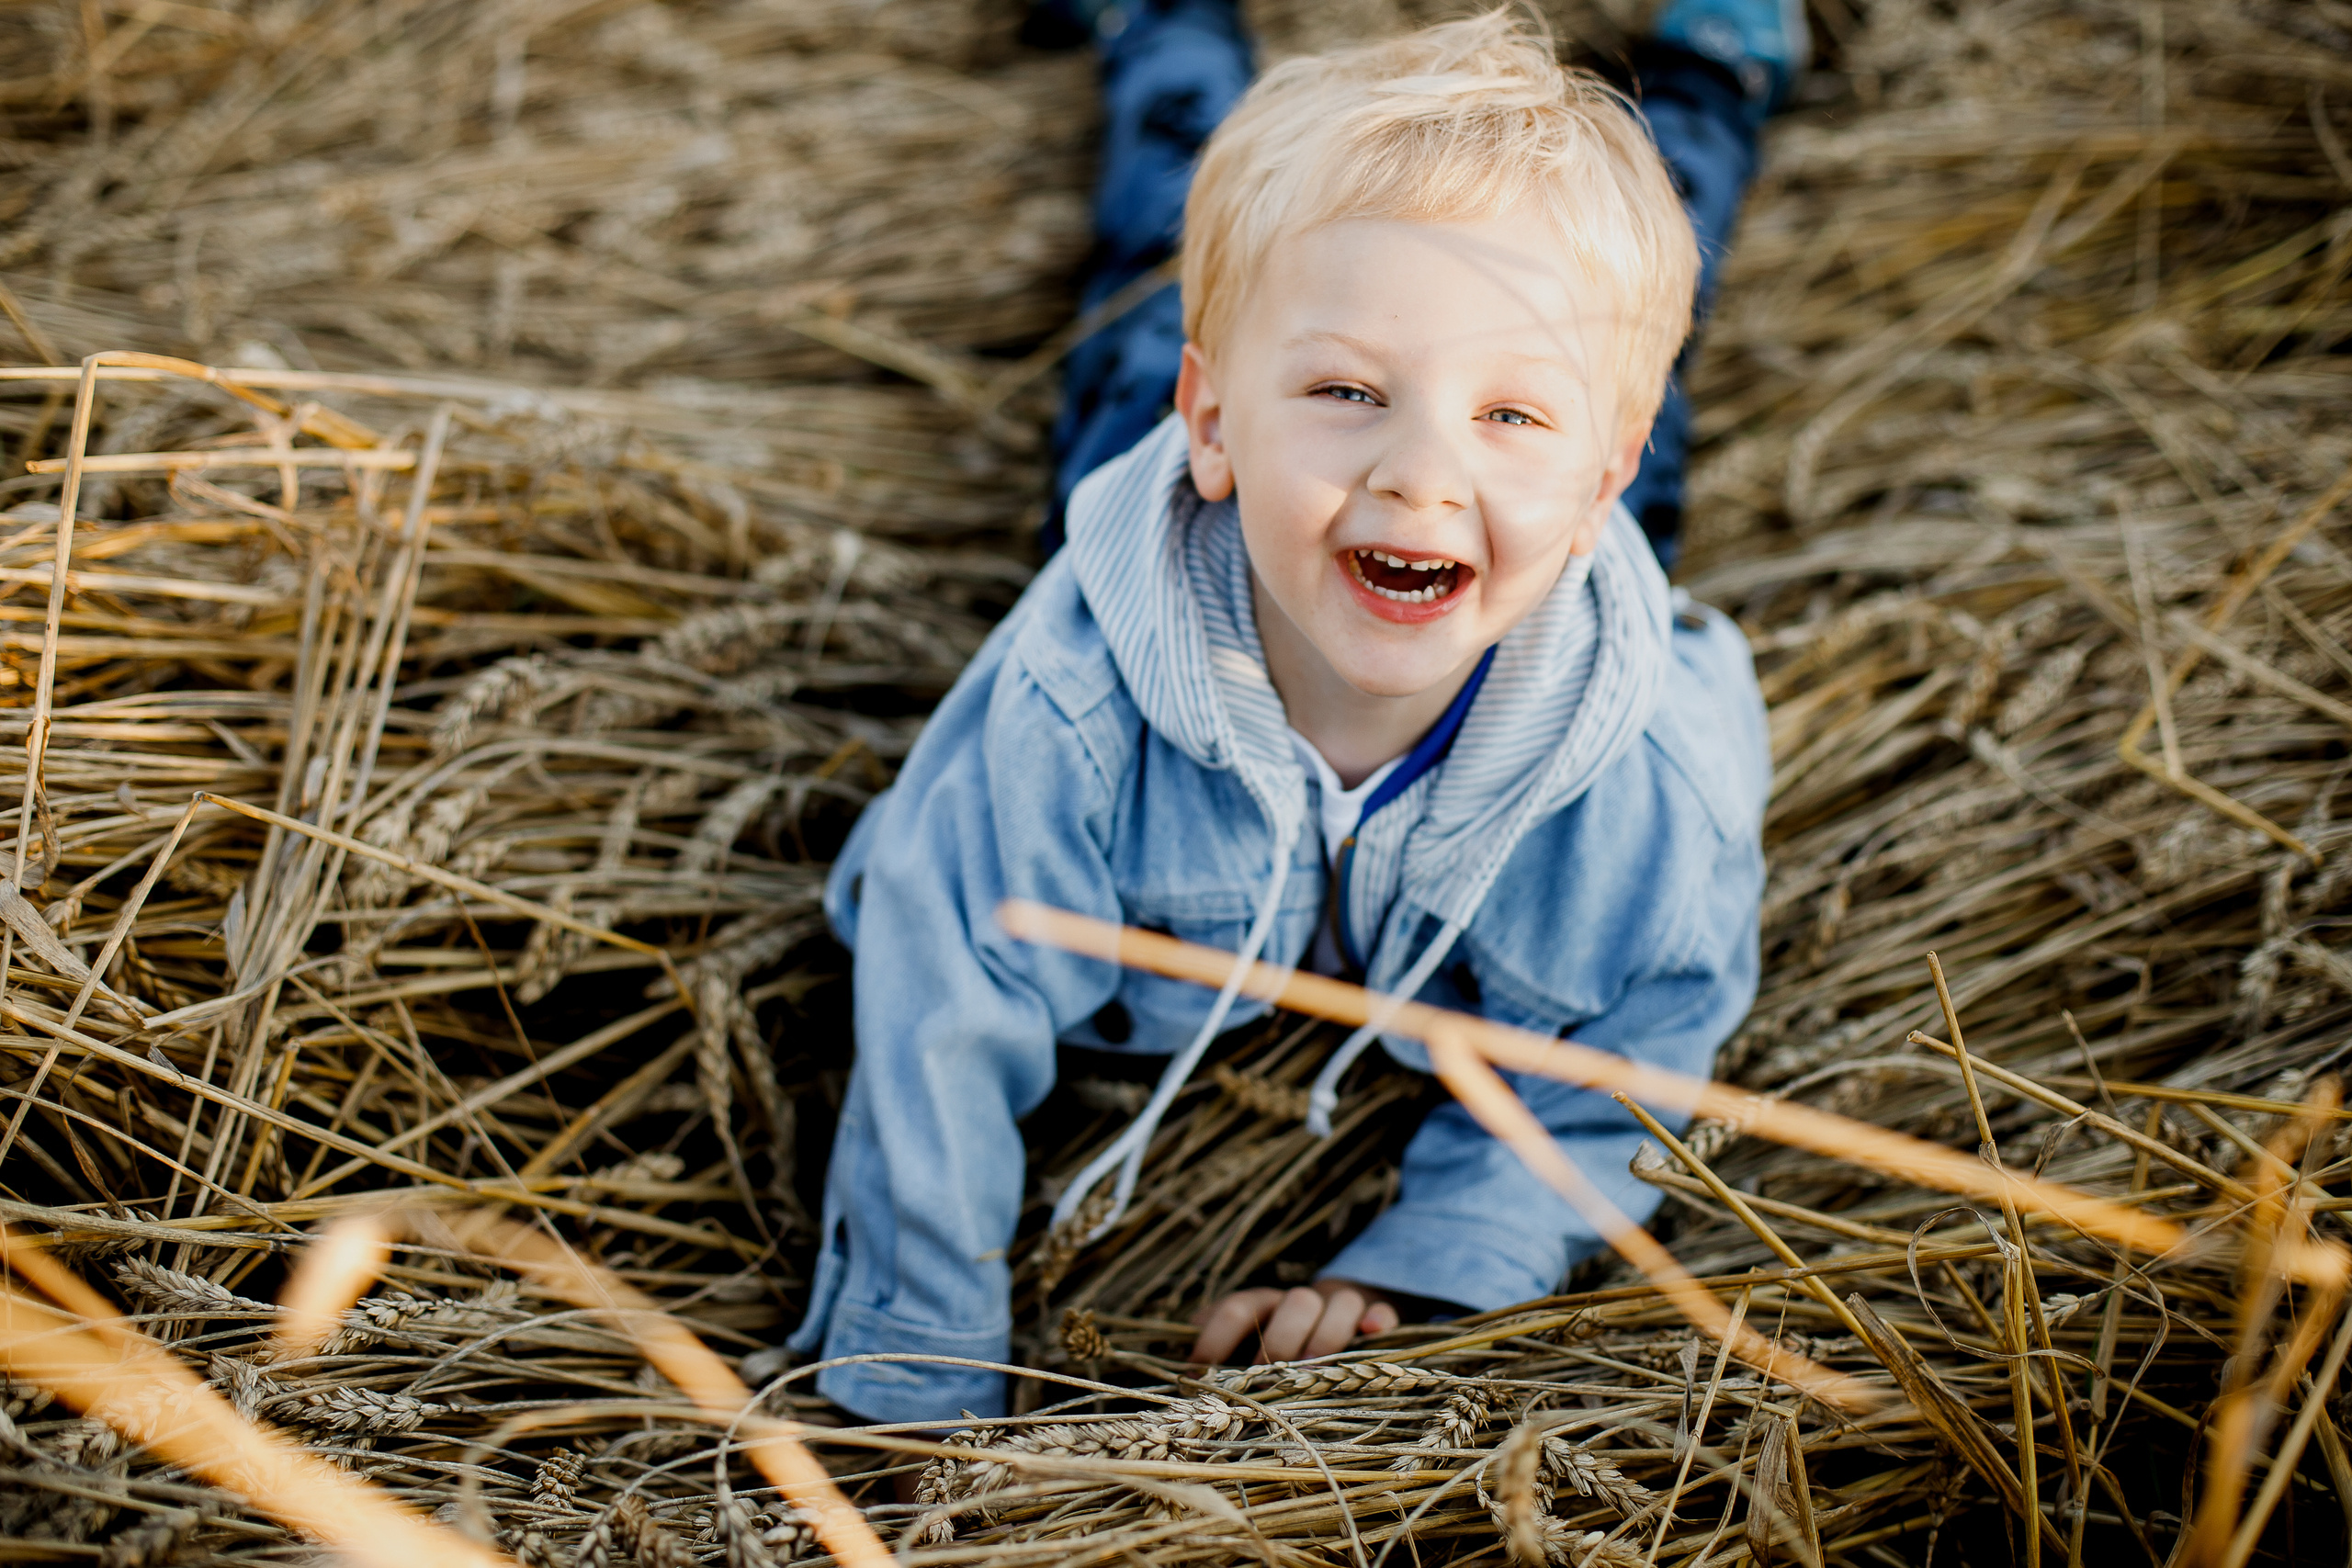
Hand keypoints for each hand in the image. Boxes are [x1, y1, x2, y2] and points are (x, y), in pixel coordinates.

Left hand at [1189, 1278, 1399, 1364]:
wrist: (1340, 1313)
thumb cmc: (1281, 1342)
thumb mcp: (1247, 1344)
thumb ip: (1221, 1351)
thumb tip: (1184, 1370)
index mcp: (1265, 1304)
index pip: (1239, 1307)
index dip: (1217, 1335)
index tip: (1199, 1370)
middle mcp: (1300, 1301)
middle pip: (1294, 1302)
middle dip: (1280, 1339)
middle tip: (1268, 1374)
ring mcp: (1341, 1307)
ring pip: (1339, 1303)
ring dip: (1326, 1333)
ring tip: (1313, 1368)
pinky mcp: (1376, 1316)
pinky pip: (1382, 1311)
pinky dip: (1378, 1319)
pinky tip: (1373, 1331)